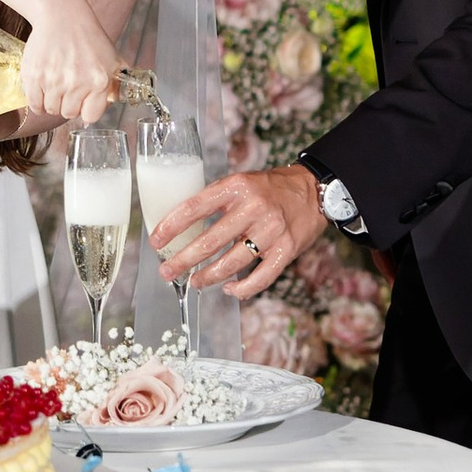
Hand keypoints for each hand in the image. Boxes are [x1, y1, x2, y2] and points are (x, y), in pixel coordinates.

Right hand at [19, 1, 125, 126]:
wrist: (61, 15)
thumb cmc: (87, 37)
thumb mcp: (111, 58)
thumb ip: (117, 83)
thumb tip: (118, 100)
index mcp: (98, 81)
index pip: (90, 116)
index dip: (85, 110)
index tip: (82, 103)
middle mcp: (76, 83)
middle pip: (68, 113)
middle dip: (68, 104)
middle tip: (68, 89)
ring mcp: (53, 80)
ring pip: (51, 109)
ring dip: (53, 101)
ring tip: (55, 85)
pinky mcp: (34, 76)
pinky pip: (34, 104)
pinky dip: (37, 101)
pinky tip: (42, 90)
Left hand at [155, 164, 323, 300]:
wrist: (315, 191)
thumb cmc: (270, 189)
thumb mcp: (241, 183)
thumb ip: (217, 200)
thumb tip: (182, 226)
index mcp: (237, 187)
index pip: (195, 207)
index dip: (172, 226)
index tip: (156, 241)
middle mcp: (254, 208)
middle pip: (210, 240)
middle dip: (183, 260)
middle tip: (166, 271)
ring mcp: (272, 231)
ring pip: (232, 262)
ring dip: (208, 276)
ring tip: (193, 282)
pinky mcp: (287, 250)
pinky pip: (261, 278)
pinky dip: (242, 288)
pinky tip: (228, 289)